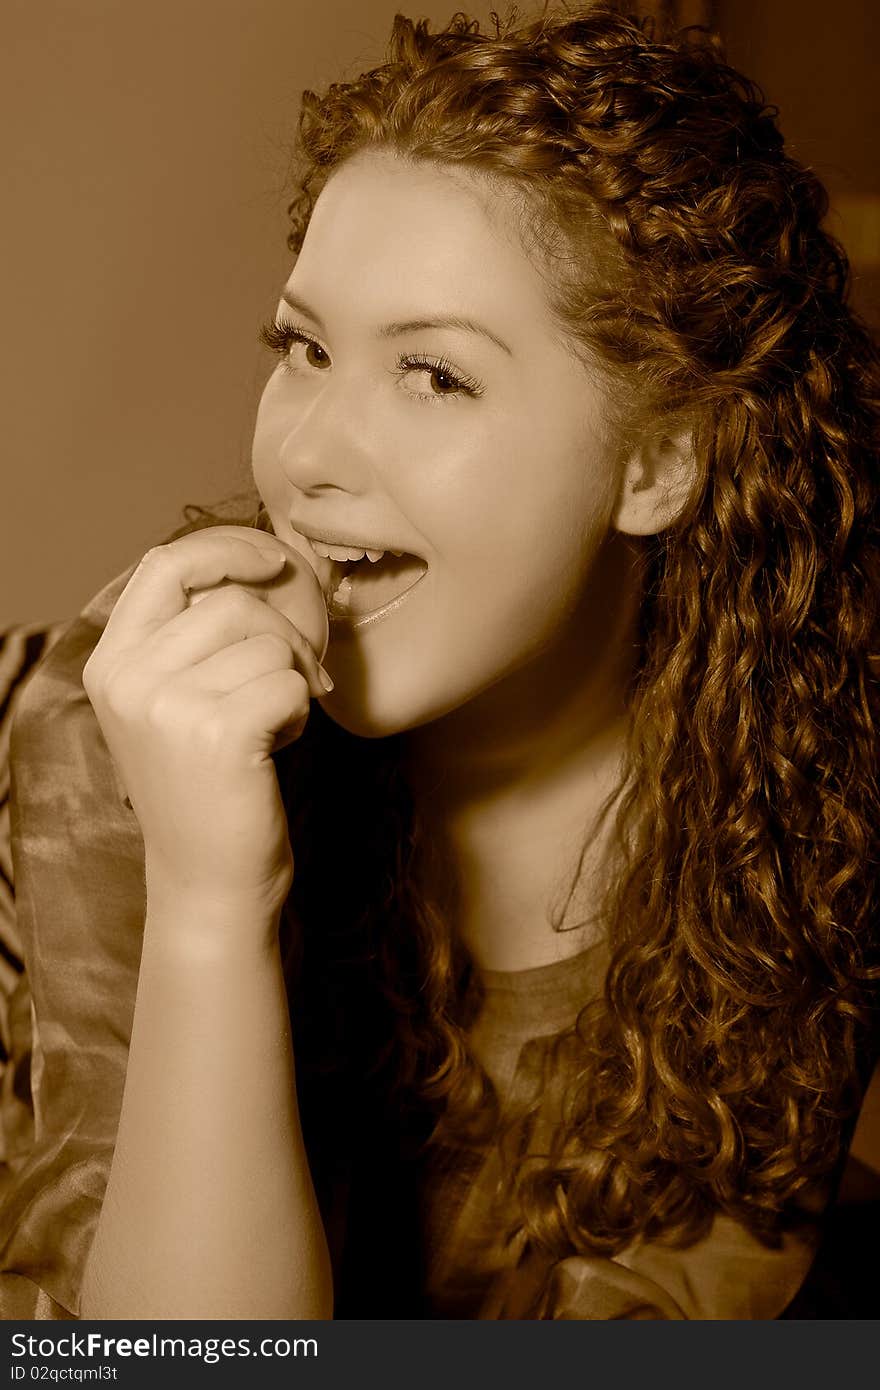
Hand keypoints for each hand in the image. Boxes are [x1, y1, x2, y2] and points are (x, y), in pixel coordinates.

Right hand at [83, 528, 329, 920]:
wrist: (208, 881)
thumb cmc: (207, 787)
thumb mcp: (175, 703)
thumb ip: (196, 637)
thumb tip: (276, 561)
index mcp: (112, 663)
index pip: (164, 564)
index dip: (226, 547)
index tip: (274, 560)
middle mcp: (129, 679)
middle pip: (232, 601)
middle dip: (285, 632)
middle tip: (298, 676)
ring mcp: (167, 706)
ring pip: (269, 642)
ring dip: (291, 679)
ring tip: (270, 724)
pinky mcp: (217, 733)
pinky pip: (290, 683)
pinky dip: (300, 712)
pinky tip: (277, 745)